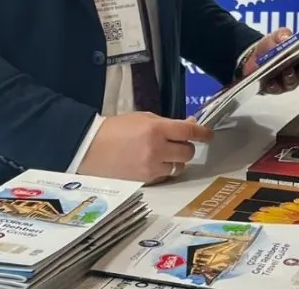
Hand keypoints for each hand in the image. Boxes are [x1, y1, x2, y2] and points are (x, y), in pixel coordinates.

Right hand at [76, 113, 212, 183]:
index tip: (209, 135)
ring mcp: (151, 168)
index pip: (189, 132)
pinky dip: (164, 170)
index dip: (203, 133)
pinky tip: (152, 163)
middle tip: (178, 143)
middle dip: (186, 147)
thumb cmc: (116, 129)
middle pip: (187, 152)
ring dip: (175, 160)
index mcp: (156, 129)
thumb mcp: (144, 118)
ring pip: (178, 167)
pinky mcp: (145, 181)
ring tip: (162, 154)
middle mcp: (156, 150)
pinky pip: (165, 176)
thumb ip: (168, 123)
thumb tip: (191, 126)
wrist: (90, 148)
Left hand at [244, 28, 298, 94]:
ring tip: (285, 72)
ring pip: (290, 83)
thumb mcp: (276, 37)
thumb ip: (282, 35)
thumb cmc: (271, 47)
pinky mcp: (273, 88)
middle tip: (298, 65)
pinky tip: (270, 83)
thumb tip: (285, 37)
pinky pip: (275, 90)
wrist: (254, 57)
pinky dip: (273, 87)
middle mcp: (296, 73)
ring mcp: (285, 82)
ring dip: (288, 78)